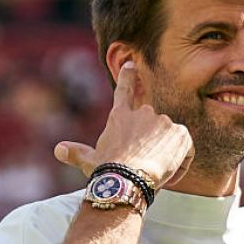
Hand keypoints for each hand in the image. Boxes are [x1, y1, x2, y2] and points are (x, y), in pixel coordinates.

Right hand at [54, 61, 193, 188]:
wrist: (126, 179)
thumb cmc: (105, 171)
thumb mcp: (89, 161)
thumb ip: (76, 153)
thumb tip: (58, 149)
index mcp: (120, 116)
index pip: (124, 91)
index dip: (128, 77)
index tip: (132, 64)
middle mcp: (143, 113)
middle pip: (153, 127)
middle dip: (152, 144)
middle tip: (142, 166)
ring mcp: (163, 121)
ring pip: (169, 140)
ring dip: (165, 155)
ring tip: (152, 174)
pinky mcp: (180, 132)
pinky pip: (185, 150)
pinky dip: (181, 163)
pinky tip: (167, 175)